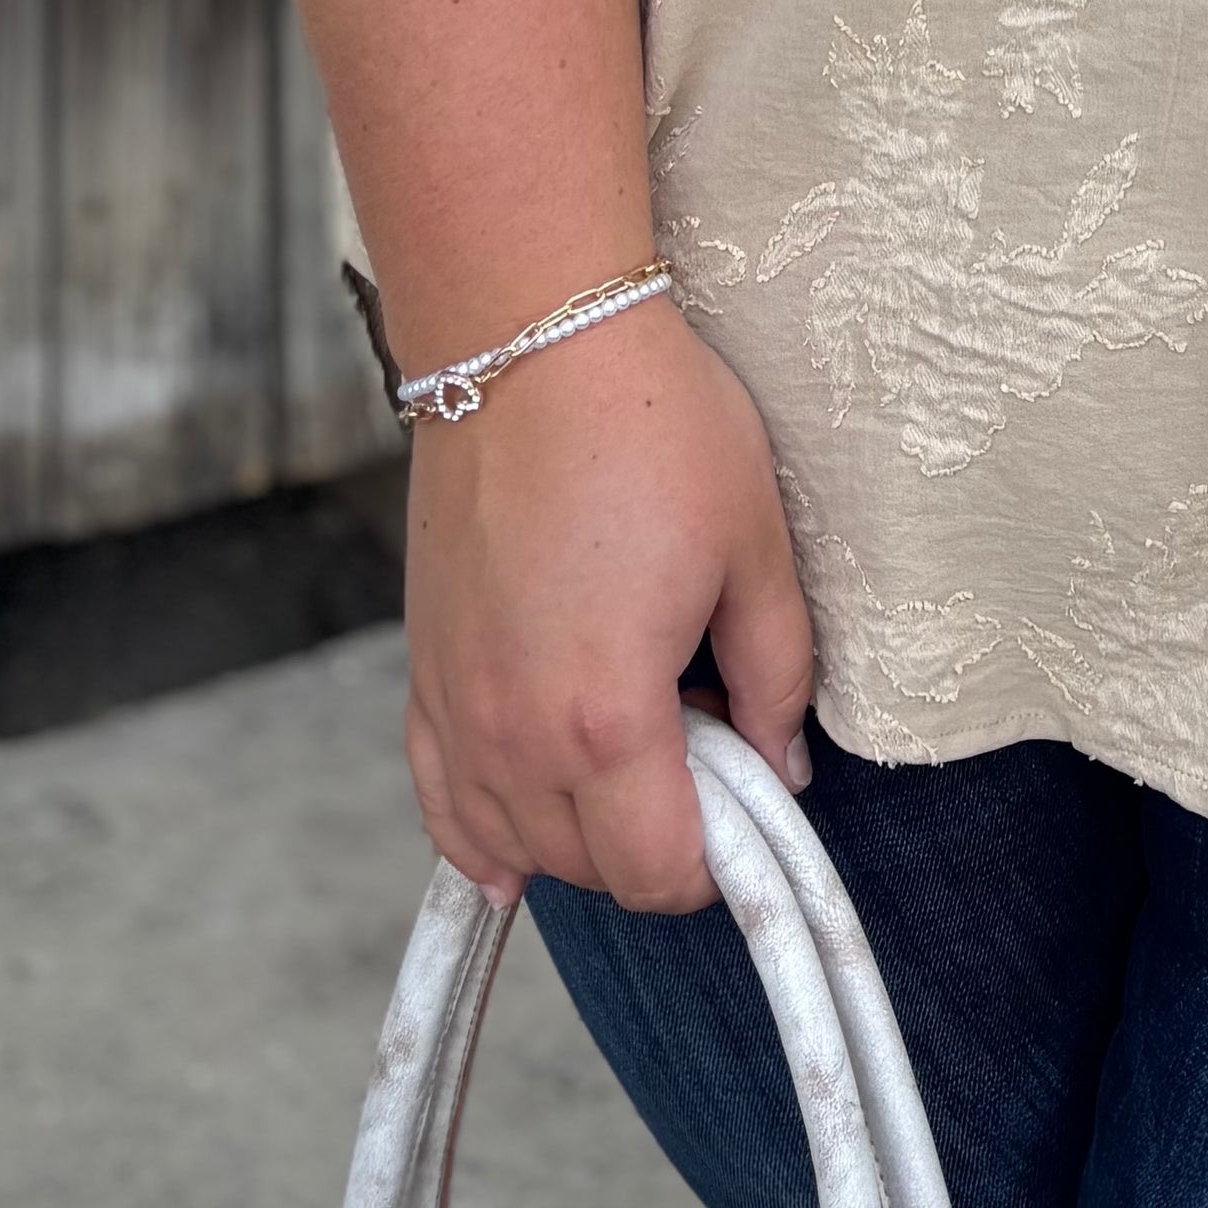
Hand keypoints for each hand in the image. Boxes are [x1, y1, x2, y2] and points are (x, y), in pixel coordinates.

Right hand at [400, 295, 815, 912]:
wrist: (530, 336)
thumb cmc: (651, 426)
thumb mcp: (755, 548)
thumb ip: (778, 676)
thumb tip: (784, 764)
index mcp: (607, 714)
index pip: (659, 871)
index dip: (720, 860)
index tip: (751, 801)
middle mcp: (515, 732)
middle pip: (590, 869)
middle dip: (659, 836)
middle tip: (704, 742)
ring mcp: (458, 705)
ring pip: (515, 845)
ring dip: (581, 831)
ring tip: (634, 738)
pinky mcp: (424, 670)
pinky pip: (442, 801)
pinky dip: (482, 832)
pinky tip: (517, 836)